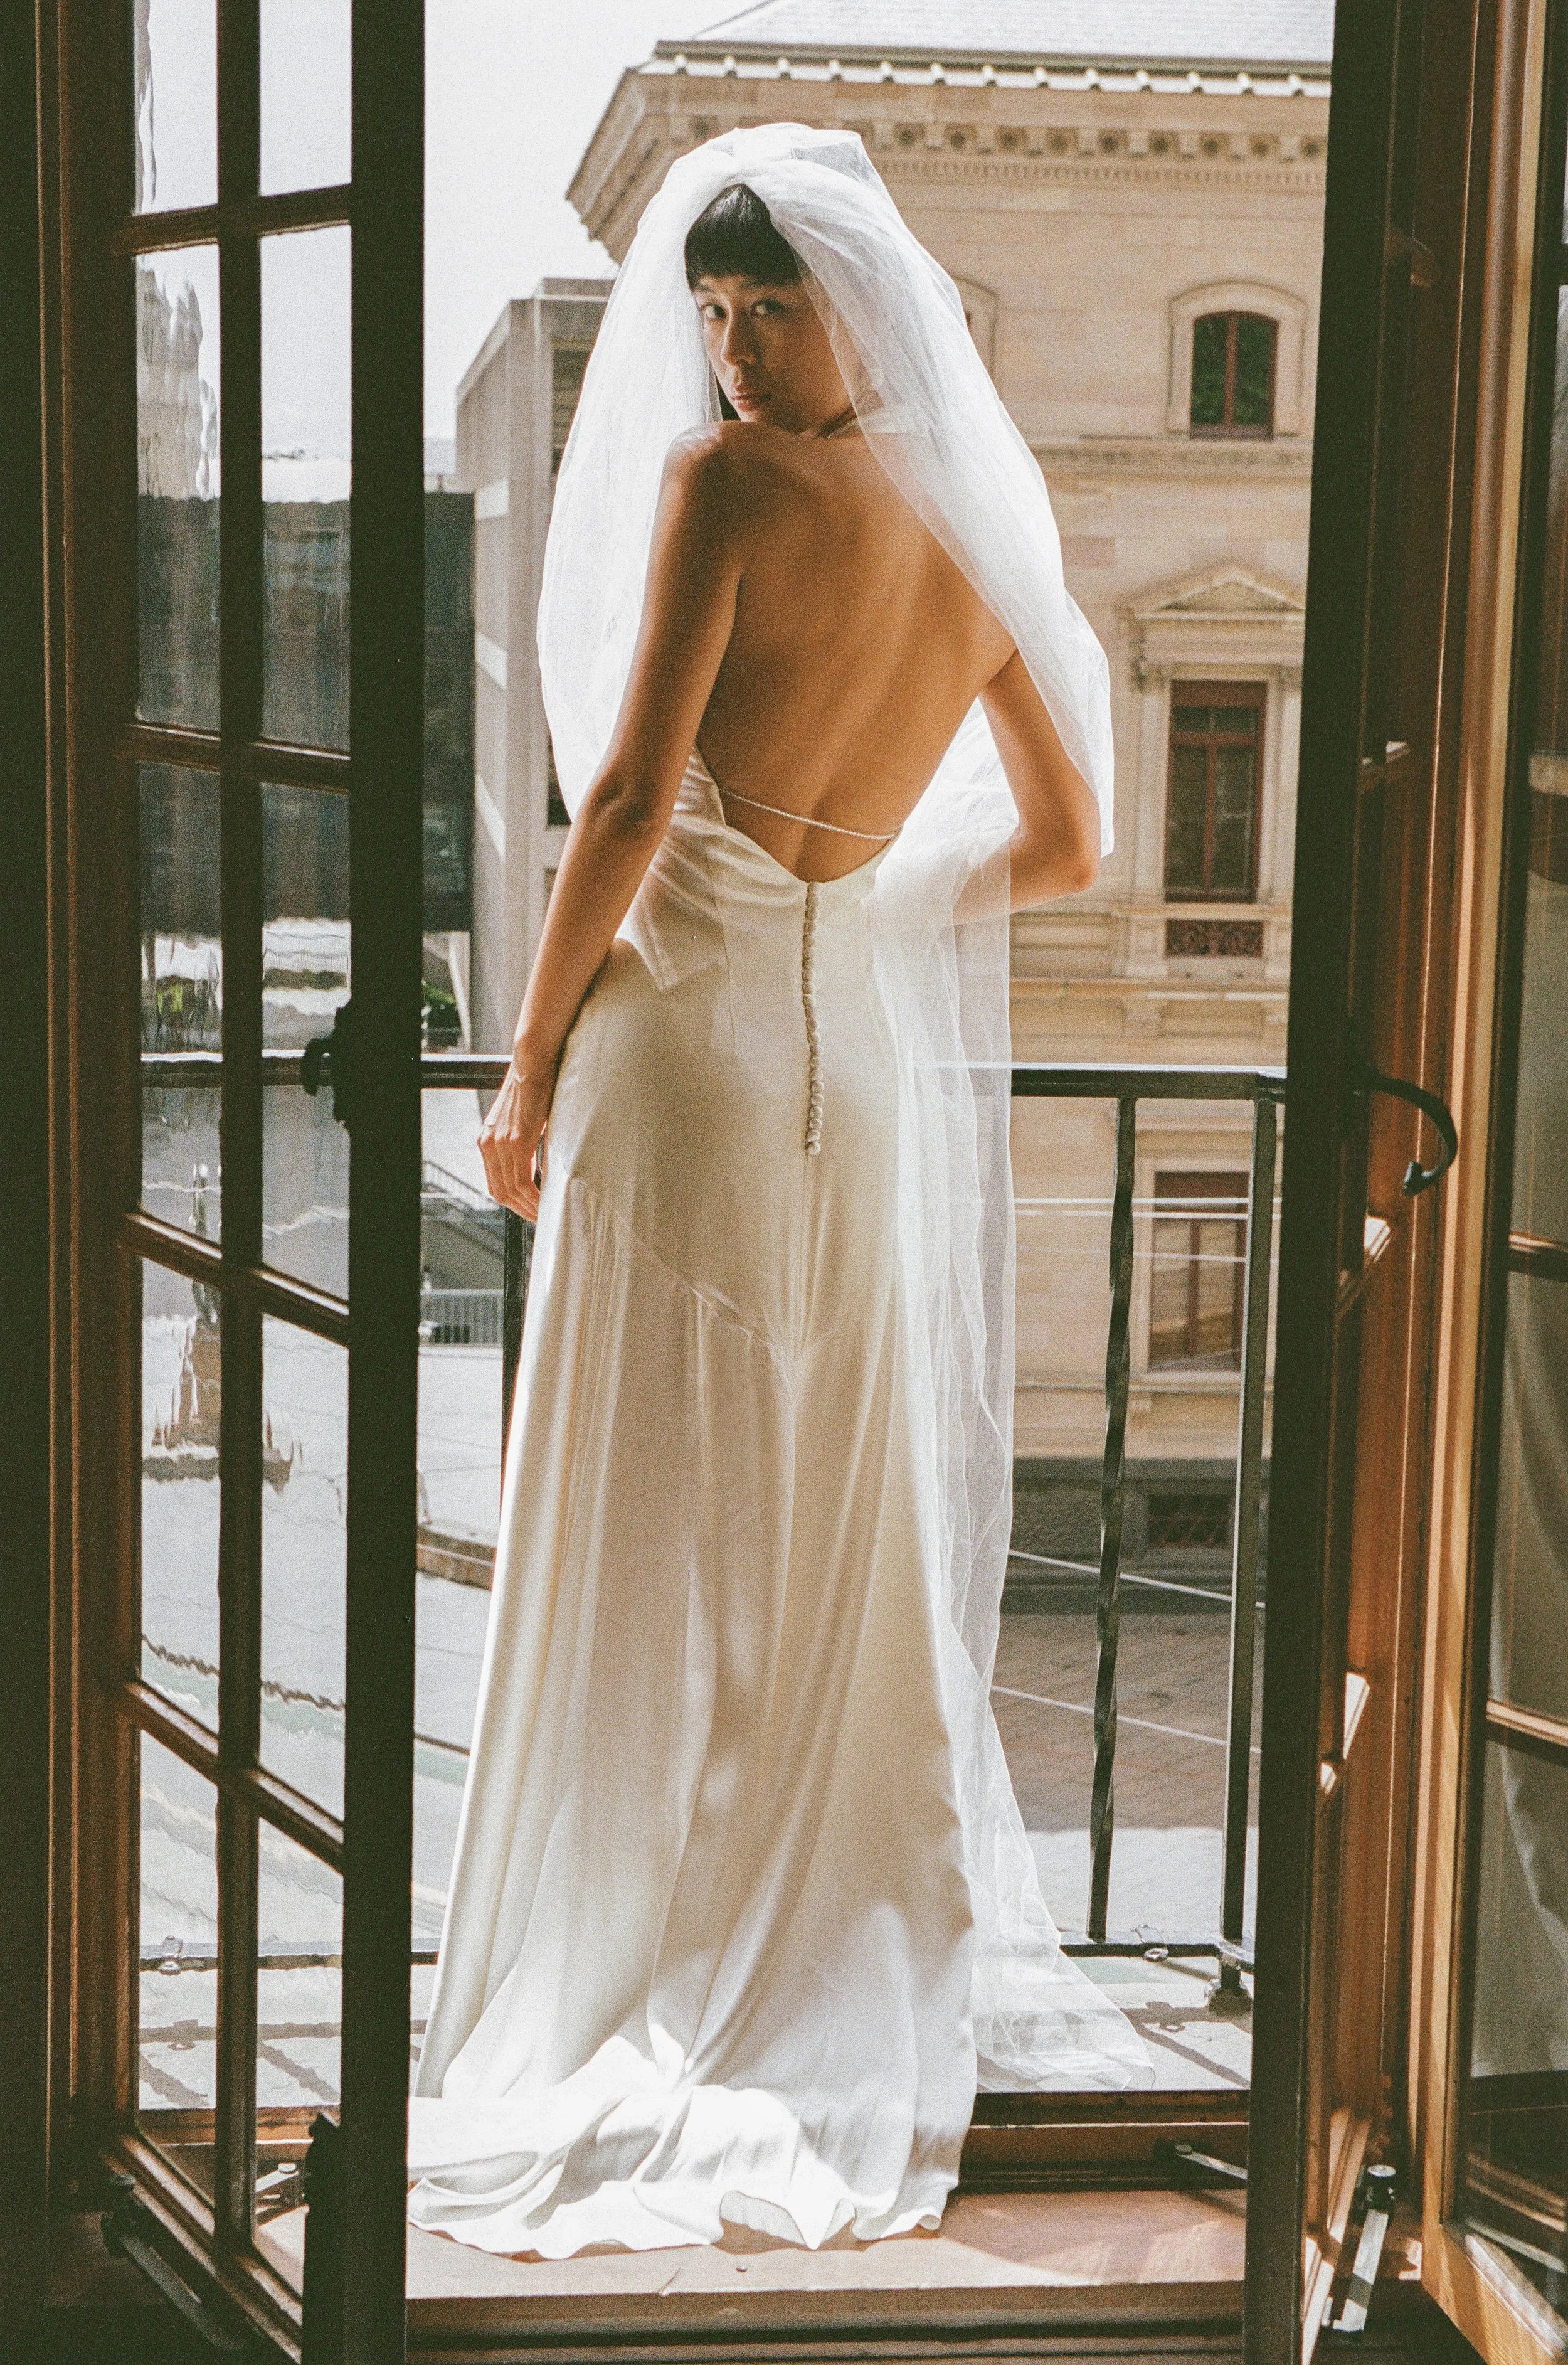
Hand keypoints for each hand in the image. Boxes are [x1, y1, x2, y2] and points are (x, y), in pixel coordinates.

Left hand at [478, 1060, 554, 1220]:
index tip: (532, 1210)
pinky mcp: (517, 1140)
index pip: (496, 1183)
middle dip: (521, 1210)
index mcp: (488, 1139)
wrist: (533, 1059)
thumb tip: (539, 1162)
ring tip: (546, 1215)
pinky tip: (545, 1203)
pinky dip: (534, 1197)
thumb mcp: (524, 1118)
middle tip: (541, 1220)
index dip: (513, 1202)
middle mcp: (489, 1143)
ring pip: (511, 1190)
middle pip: (500, 1192)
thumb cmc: (535, 1084)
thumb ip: (524, 1140)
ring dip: (529, 1208)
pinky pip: (522, 1180)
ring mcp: (501, 1143)